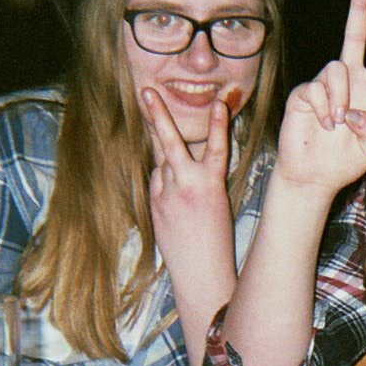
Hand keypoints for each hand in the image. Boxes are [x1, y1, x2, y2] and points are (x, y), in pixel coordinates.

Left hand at [144, 89, 234, 280]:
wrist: (200, 274)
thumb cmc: (217, 242)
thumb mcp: (219, 204)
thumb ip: (201, 179)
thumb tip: (180, 162)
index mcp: (212, 185)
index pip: (216, 147)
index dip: (219, 124)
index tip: (219, 102)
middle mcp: (187, 186)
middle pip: (170, 142)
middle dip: (158, 115)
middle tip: (146, 92)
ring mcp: (166, 195)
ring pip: (161, 162)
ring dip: (166, 155)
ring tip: (164, 143)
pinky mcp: (154, 206)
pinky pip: (157, 182)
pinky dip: (163, 181)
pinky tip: (173, 196)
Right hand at [274, 0, 365, 196]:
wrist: (312, 175)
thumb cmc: (344, 162)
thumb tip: (358, 110)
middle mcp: (349, 82)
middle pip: (354, 37)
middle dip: (359, 9)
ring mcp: (325, 85)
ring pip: (336, 69)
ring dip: (339, 99)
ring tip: (335, 125)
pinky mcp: (304, 91)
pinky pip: (316, 87)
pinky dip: (322, 108)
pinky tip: (321, 124)